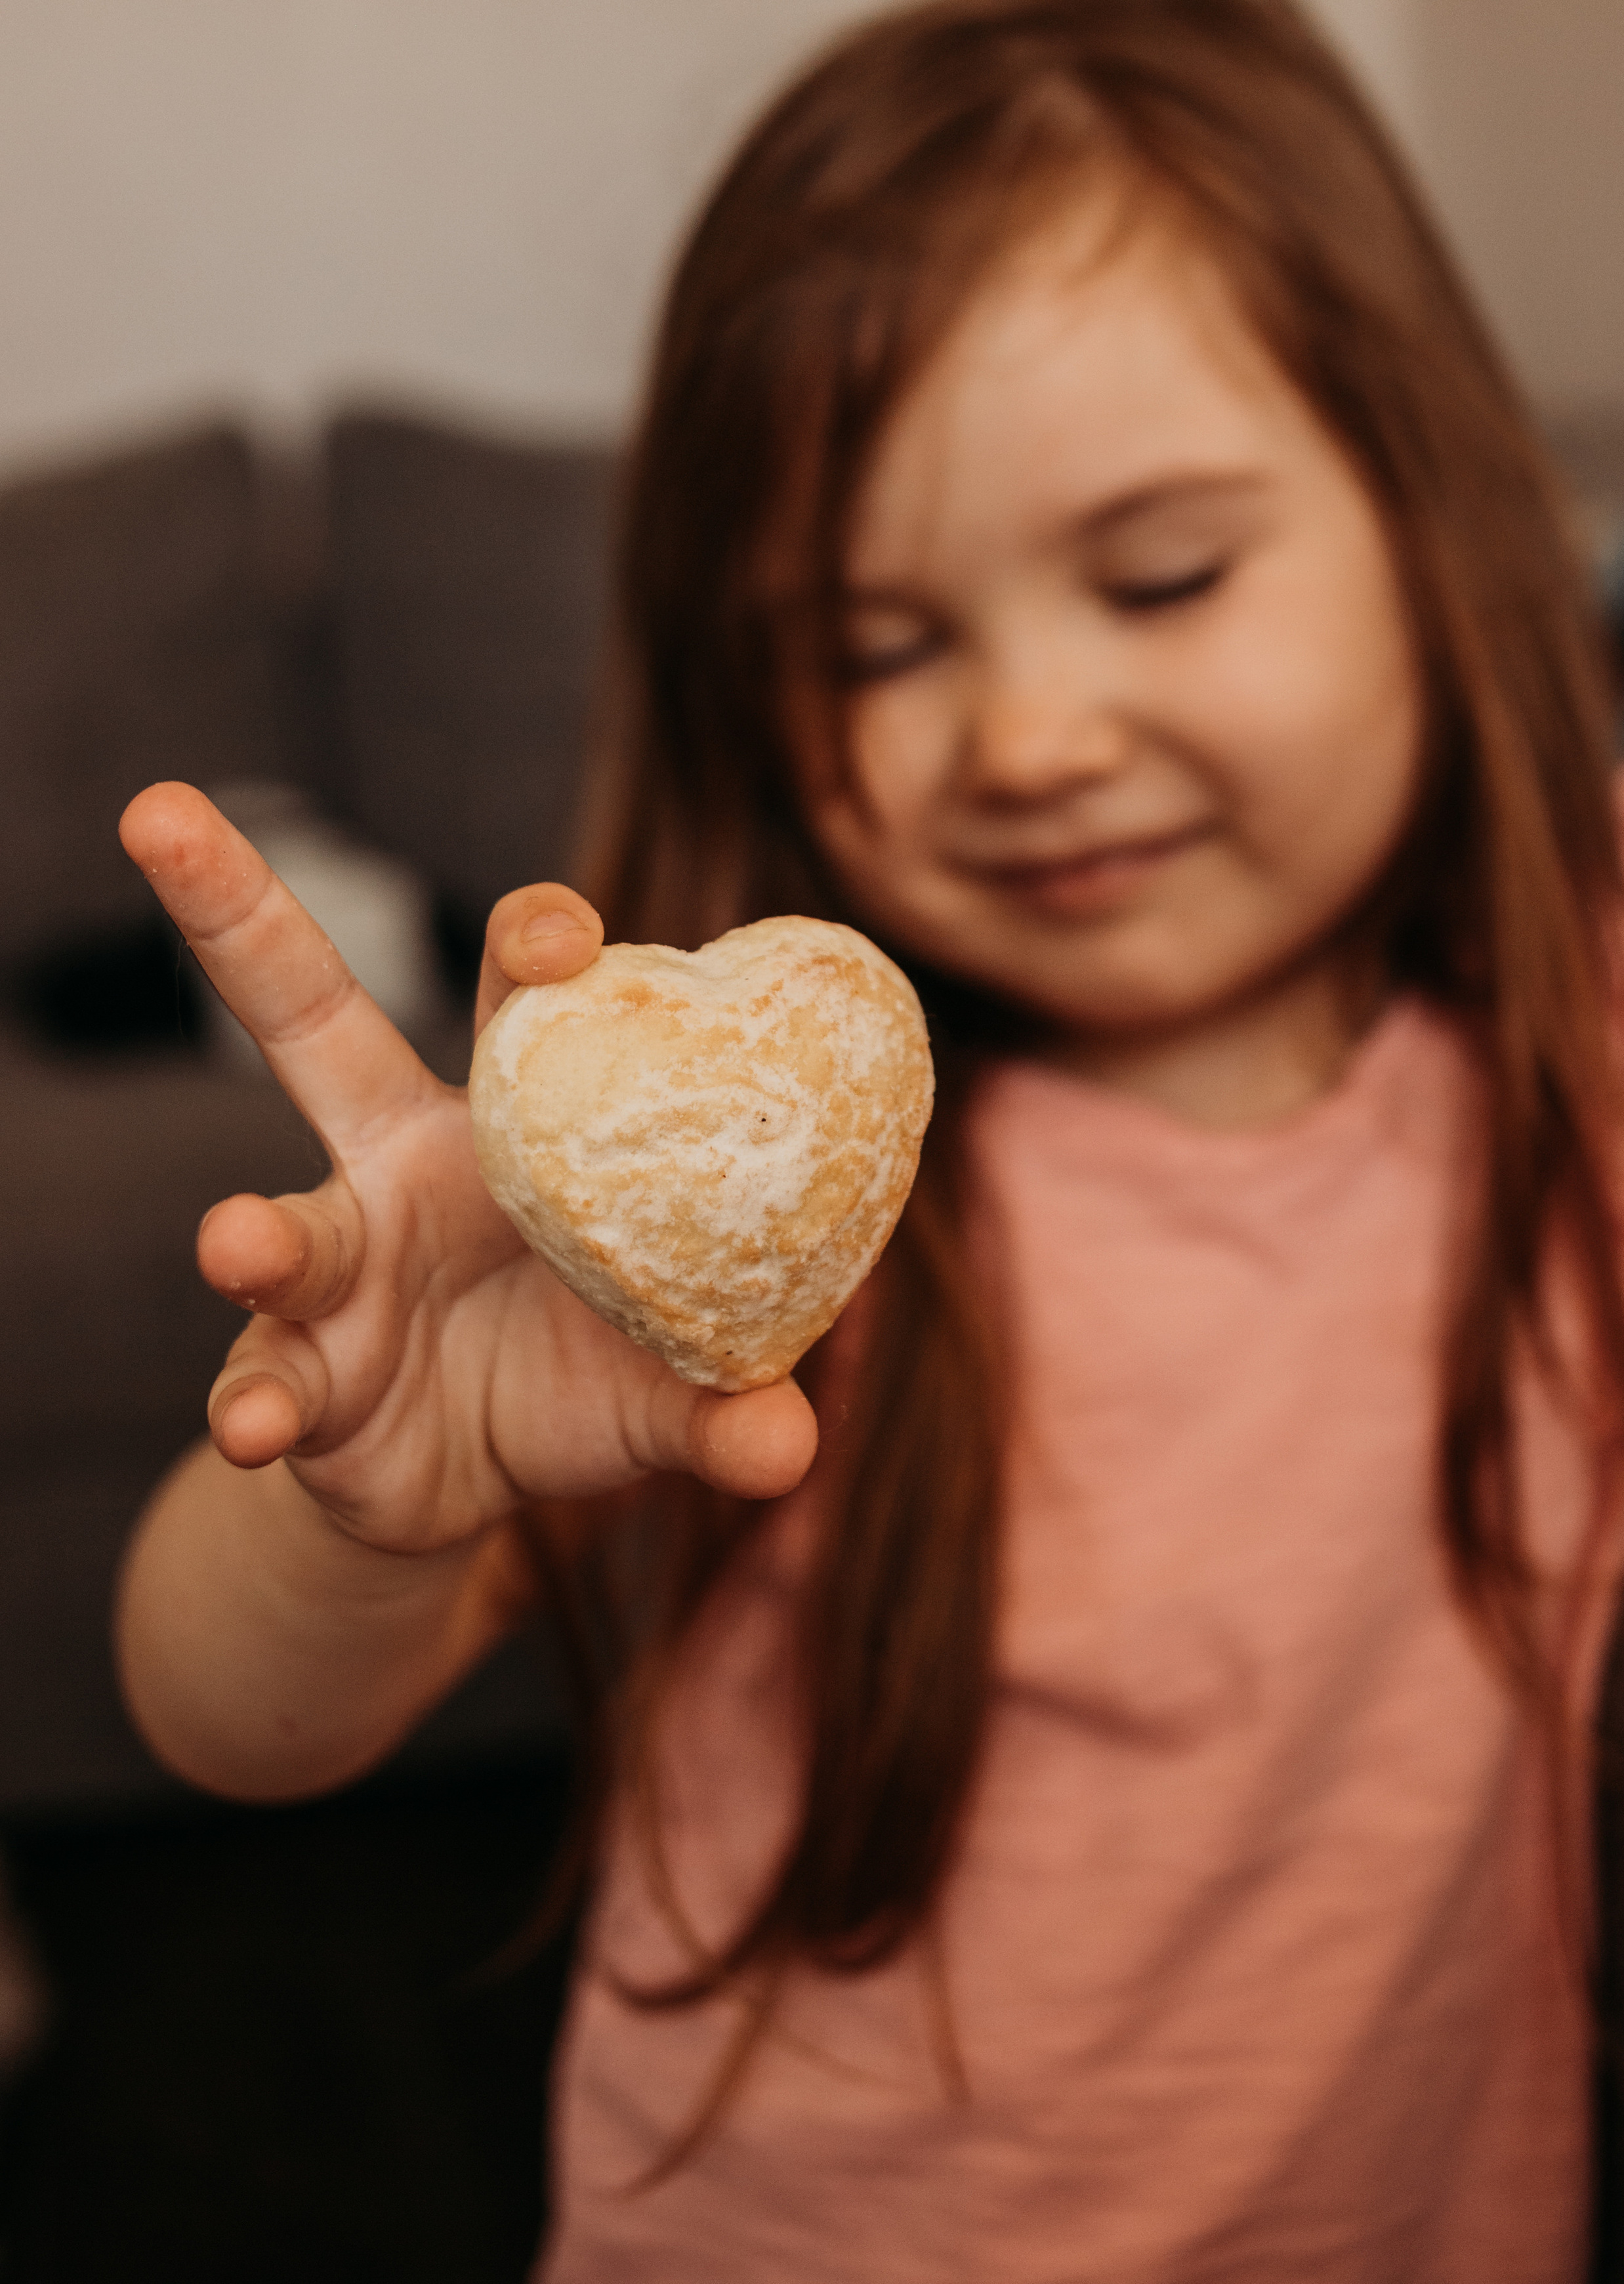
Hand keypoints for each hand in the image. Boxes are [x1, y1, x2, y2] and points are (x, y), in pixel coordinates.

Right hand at [119, 786, 817, 1557]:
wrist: (468, 1481)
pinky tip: (257, 1427)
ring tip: (237, 1245)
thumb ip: (721, 1406)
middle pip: (312, 1019)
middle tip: (160, 817)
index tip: (561, 935)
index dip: (535, 942)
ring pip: (284, 1226)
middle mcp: (398, 1163)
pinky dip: (258, 1406)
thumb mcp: (663, 1388)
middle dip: (238, 914)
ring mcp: (334, 1263)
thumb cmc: (578, 1373)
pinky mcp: (292, 1370)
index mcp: (512, 1127)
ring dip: (258, 1237)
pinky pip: (265, 1378)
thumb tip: (788, 1445)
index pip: (516, 996)